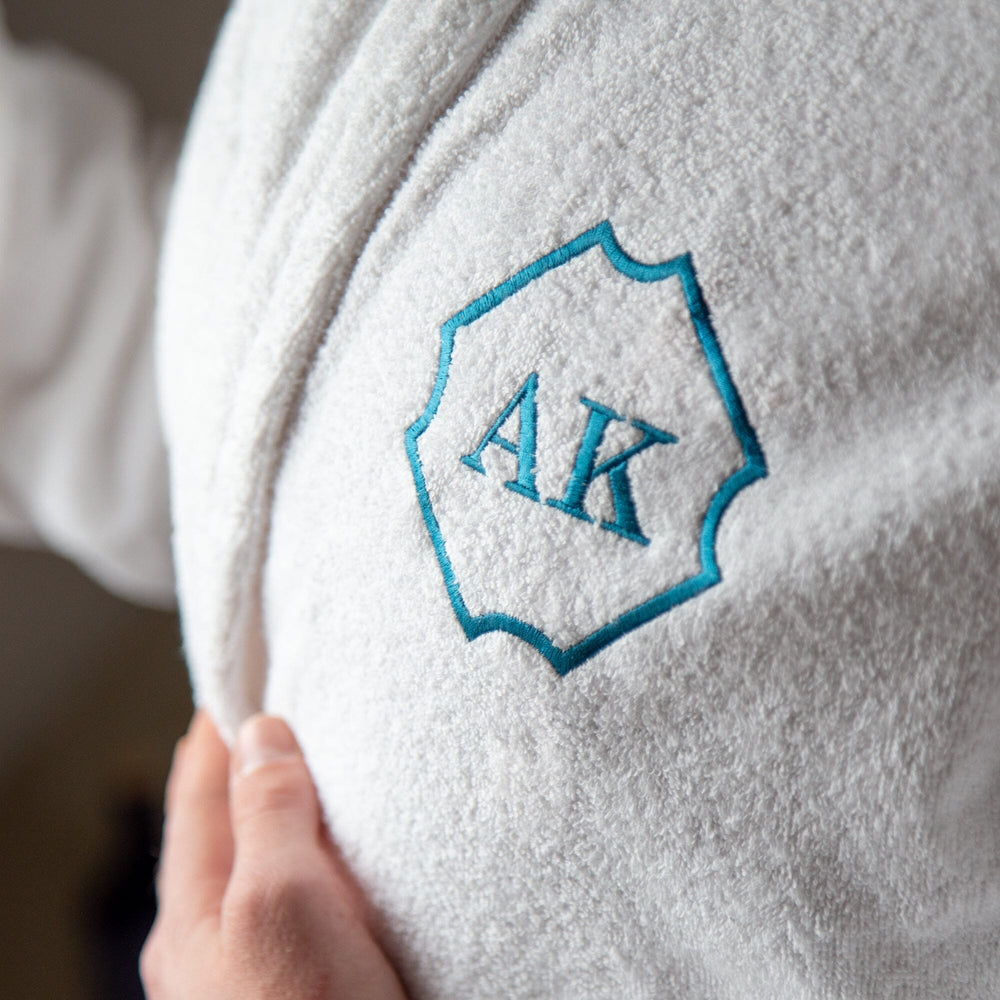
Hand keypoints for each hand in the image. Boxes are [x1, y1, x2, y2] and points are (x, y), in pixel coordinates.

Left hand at [141, 711, 407, 999]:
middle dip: (241, 778)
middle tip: (265, 724)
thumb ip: (268, 814)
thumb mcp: (281, 898)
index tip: (230, 687)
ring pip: (259, 873)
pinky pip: (296, 905)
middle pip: (220, 838)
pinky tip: (338, 868)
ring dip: (280, 822)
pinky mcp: (303, 987)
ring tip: (304, 782)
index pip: (194, 803)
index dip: (212, 741)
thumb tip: (259, 734)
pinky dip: (310, 865)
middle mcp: (210, 949)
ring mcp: (251, 972)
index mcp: (189, 922)